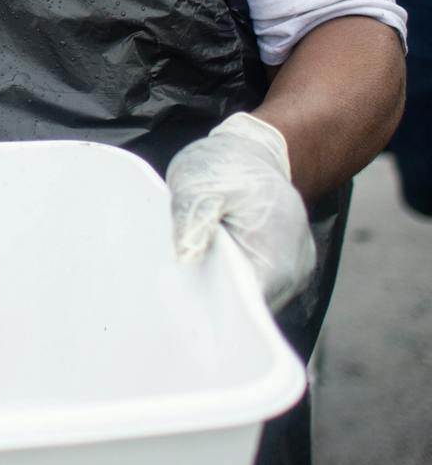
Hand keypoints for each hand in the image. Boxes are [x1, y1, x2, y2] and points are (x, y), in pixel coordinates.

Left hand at [168, 112, 316, 311]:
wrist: (255, 152)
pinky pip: (250, 287)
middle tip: (173, 295)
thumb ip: (192, 217)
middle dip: (212, 305)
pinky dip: (226, 282)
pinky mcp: (276, 269)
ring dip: (219, 292)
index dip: (214, 311)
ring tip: (185, 280)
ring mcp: (288, 273)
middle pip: (248, 309)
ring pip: (248, 300)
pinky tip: (200, 272)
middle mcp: (291, 272)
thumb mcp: (198, 182)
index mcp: (278, 256)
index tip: (182, 308)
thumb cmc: (229, 166)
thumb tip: (186, 256)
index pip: (247, 307)